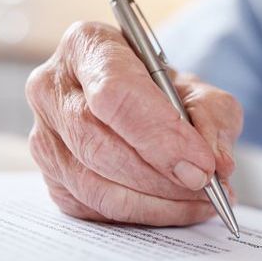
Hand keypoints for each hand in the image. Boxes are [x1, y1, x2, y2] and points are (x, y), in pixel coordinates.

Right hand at [25, 21, 242, 225]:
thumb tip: (217, 163)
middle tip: (206, 186)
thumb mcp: (201, 90)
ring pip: (93, 183)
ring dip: (156, 201)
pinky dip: (143, 215)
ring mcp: (44, 135)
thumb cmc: (166, 93)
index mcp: (88, 45)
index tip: (201, 163)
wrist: (142, 107)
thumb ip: (213, 117)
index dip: (159, 134)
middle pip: (98, 142)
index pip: (114, 92)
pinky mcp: (51, 177)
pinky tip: (178, 208)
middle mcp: (52, 88)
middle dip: (160, 174)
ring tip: (202, 200)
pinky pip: (93, 208)